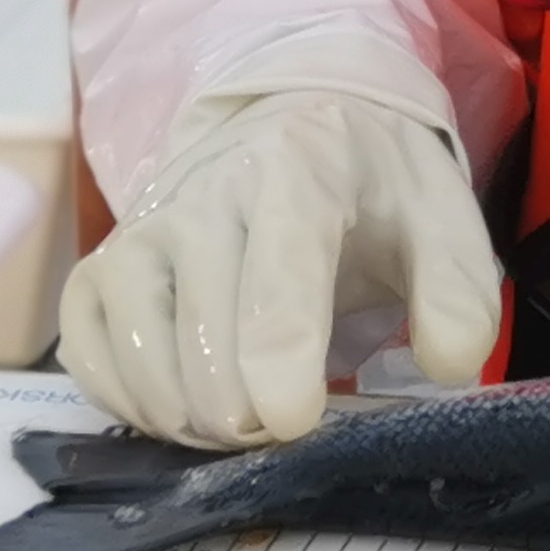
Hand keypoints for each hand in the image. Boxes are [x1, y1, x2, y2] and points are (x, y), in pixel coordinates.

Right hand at [60, 90, 504, 448]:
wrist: (294, 126)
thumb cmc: (374, 187)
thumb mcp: (441, 219)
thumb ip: (457, 293)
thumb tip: (448, 365)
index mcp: (299, 164)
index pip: (279, 273)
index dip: (282, 362)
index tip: (295, 423)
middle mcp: (202, 191)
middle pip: (206, 338)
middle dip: (249, 412)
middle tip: (292, 424)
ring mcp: (139, 230)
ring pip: (143, 358)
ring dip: (196, 419)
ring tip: (248, 417)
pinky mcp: (96, 270)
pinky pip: (92, 361)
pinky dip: (138, 407)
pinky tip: (190, 403)